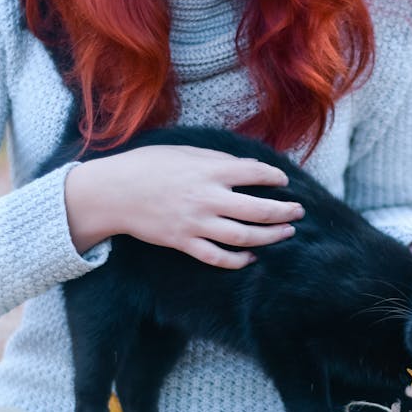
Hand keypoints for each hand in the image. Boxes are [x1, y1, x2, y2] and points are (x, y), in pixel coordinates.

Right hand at [65, 144, 304, 268]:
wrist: (113, 192)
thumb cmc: (148, 165)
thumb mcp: (184, 151)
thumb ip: (217, 159)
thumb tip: (245, 168)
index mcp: (209, 170)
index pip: (254, 173)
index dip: (274, 178)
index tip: (283, 181)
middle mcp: (207, 198)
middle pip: (258, 210)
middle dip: (284, 212)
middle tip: (298, 211)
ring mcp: (196, 224)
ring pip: (244, 237)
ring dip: (271, 237)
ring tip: (286, 233)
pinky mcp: (184, 243)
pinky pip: (218, 257)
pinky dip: (238, 260)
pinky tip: (252, 257)